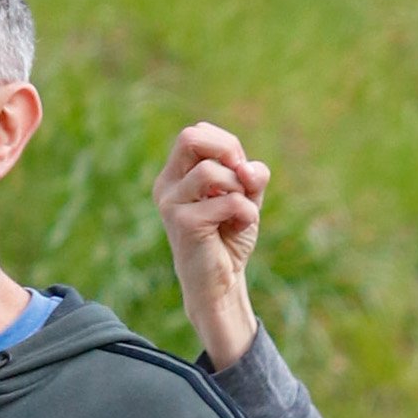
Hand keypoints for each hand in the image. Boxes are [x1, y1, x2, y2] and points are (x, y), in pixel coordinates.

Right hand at [152, 122, 268, 372]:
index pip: (195, 133)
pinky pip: (226, 201)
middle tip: (241, 177)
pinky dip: (246, 211)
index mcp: (176, 175)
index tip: (239, 169)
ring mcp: (171, 204)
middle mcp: (167, 186)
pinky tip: (242, 226)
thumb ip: (250, 177)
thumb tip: (247, 168)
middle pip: (190, 137)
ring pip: (209, 171)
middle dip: (226, 150)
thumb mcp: (245, 199)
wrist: (221, 285)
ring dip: (239, 187)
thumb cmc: (228, 238)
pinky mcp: (184, 224)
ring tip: (242, 209)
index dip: (226, 143)